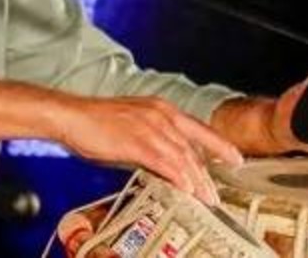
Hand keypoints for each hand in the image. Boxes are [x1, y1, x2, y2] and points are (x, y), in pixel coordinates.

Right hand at [54, 95, 242, 205]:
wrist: (72, 116)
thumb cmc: (97, 122)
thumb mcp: (134, 126)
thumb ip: (154, 140)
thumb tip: (168, 162)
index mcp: (161, 109)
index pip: (198, 129)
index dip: (219, 145)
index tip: (236, 159)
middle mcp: (160, 115)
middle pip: (193, 148)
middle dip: (208, 174)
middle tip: (215, 195)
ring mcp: (149, 127)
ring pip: (182, 157)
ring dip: (197, 181)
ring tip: (205, 198)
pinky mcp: (136, 142)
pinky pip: (164, 162)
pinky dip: (178, 177)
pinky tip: (186, 189)